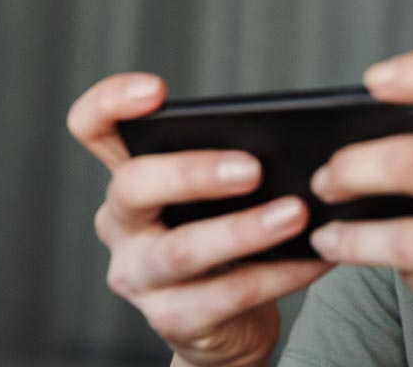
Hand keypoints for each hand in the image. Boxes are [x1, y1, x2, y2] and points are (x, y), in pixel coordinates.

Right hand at [66, 73, 332, 366]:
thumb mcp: (221, 194)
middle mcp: (122, 225)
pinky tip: (319, 252)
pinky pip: (230, 294)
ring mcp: (141, 277)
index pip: (93, 129)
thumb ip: (240, 159)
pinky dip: (282, 272)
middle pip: (134, 187)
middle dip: (192, 173)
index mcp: (130, 178)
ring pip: (182, 250)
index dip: (110, 103)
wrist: (226, 324)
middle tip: (253, 167)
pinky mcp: (174, 320)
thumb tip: (302, 137)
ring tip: (298, 212)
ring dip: (245, 230)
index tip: (156, 89)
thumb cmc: (227, 235)